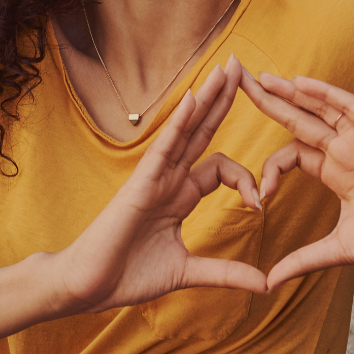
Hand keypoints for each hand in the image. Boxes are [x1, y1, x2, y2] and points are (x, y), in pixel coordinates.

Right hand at [55, 56, 267, 313]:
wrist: (88, 287)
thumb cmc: (127, 277)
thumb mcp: (188, 272)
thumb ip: (225, 273)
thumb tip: (265, 285)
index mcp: (179, 197)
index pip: (221, 168)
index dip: (246, 179)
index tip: (259, 206)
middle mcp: (168, 180)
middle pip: (203, 131)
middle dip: (224, 100)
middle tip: (244, 67)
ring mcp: (154, 178)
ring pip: (187, 130)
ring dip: (209, 98)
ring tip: (229, 68)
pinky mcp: (140, 184)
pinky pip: (164, 147)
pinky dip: (179, 122)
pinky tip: (194, 97)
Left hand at [241, 70, 353, 289]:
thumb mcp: (337, 250)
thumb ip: (302, 261)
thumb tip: (268, 284)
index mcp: (334, 173)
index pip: (291, 155)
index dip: (270, 169)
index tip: (259, 197)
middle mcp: (345, 151)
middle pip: (297, 119)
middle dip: (267, 102)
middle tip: (234, 83)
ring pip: (319, 107)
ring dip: (289, 91)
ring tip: (258, 77)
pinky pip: (349, 106)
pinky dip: (324, 93)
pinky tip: (298, 83)